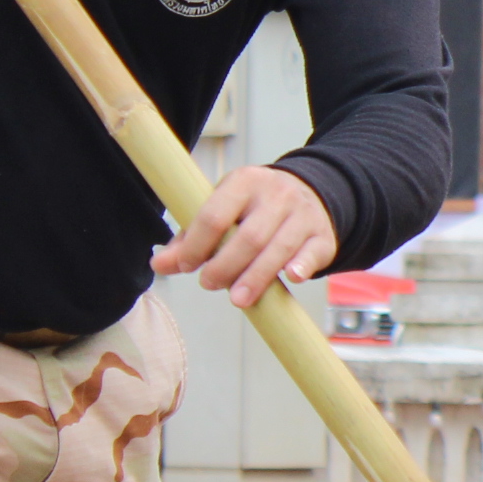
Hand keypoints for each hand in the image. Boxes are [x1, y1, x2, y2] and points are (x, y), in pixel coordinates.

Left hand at [153, 164, 337, 306]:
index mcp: (245, 182)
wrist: (310, 192)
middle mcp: (277, 194)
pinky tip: (291, 278)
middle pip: (247, 237)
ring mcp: (303, 214)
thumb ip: (191, 237)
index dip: (196, 245)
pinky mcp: (323, 235)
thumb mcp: (223, 208)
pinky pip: (312, 253)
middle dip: (224, 266)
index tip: (186, 266)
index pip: (214, 216)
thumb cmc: (254, 207)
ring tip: (237, 299)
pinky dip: (302, 266)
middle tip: (208, 284)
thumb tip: (159, 265)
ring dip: (255, 278)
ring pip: (278, 249)